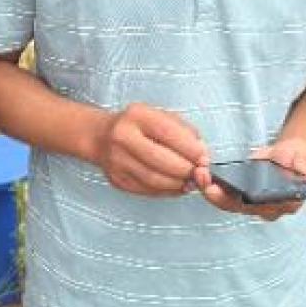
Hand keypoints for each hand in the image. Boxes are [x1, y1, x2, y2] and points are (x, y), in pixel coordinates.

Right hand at [91, 103, 208, 196]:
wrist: (101, 136)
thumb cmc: (139, 125)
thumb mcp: (161, 116)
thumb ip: (185, 132)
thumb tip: (202, 156)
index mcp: (137, 115)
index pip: (168, 133)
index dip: (190, 149)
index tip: (204, 158)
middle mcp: (123, 137)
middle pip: (161, 160)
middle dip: (186, 170)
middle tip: (200, 174)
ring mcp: (117, 160)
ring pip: (154, 179)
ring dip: (178, 184)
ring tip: (190, 182)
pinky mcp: (117, 179)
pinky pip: (147, 190)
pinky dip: (166, 191)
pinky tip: (176, 186)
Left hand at [195, 138, 305, 221]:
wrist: (290, 159)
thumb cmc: (297, 162)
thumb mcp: (305, 163)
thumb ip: (305, 169)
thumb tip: (303, 172)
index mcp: (282, 206)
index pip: (262, 208)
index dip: (247, 203)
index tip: (235, 195)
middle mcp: (263, 210)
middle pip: (237, 207)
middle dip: (219, 196)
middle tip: (207, 183)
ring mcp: (249, 204)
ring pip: (225, 202)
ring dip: (209, 189)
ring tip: (199, 173)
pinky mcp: (237, 195)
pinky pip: (221, 193)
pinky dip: (209, 183)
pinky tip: (200, 171)